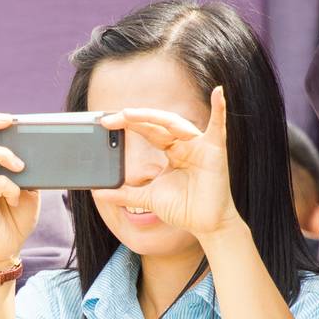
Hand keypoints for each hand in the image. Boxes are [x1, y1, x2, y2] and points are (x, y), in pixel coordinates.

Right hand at [0, 113, 41, 266]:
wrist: (5, 249)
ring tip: (20, 166)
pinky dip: (11, 188)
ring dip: (3, 154)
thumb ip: (30, 173)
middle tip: (9, 122)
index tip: (13, 119)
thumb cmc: (16, 219)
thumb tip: (41, 156)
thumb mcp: (30, 191)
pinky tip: (17, 199)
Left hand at [101, 89, 241, 239]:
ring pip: (176, 123)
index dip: (128, 124)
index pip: (148, 131)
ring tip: (131, 113)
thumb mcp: (147, 198)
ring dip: (153, 116)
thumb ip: (123, 194)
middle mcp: (185, 143)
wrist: (205, 225)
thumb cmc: (184, 209)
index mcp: (171, 150)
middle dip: (134, 119)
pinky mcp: (216, 150)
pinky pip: (218, 126)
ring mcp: (200, 145)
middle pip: (158, 123)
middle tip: (113, 117)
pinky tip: (218, 93)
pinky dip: (220, 108)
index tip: (106, 123)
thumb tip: (98, 192)